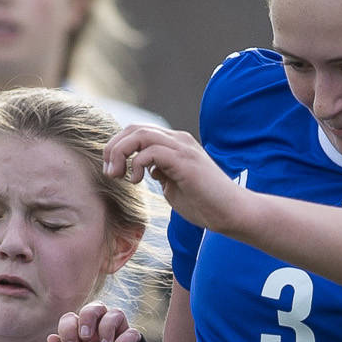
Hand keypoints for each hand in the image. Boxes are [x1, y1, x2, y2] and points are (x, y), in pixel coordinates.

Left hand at [104, 124, 245, 234]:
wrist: (231, 212)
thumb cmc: (205, 204)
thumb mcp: (174, 186)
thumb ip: (160, 173)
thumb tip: (146, 168)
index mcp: (174, 145)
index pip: (137, 132)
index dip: (117, 148)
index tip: (112, 171)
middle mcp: (178, 140)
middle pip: (133, 129)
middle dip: (114, 149)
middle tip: (110, 173)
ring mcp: (182, 148)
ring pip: (140, 135)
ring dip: (121, 153)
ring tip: (119, 175)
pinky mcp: (185, 161)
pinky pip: (151, 151)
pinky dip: (137, 164)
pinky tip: (137, 181)